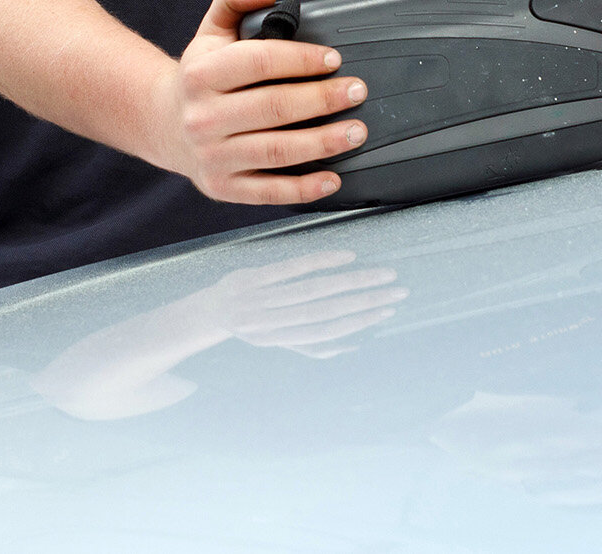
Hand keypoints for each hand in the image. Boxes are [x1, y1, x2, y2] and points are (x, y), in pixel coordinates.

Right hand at [150, 0, 369, 204]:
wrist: (166, 124)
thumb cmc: (202, 74)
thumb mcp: (211, 29)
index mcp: (201, 75)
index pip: (258, 62)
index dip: (301, 59)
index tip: (334, 59)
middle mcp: (202, 117)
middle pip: (273, 108)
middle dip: (323, 99)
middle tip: (357, 92)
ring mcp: (212, 157)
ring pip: (276, 152)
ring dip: (323, 143)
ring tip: (356, 131)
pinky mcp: (222, 187)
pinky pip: (269, 192)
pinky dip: (305, 189)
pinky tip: (333, 179)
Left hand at [179, 249, 404, 356]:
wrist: (205, 312)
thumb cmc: (251, 324)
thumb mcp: (277, 339)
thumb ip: (309, 344)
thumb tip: (350, 345)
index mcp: (279, 340)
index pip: (326, 333)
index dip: (358, 323)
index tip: (387, 311)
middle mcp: (268, 324)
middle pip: (324, 313)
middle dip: (364, 302)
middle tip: (396, 290)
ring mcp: (258, 300)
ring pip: (312, 291)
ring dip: (351, 282)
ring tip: (380, 274)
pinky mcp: (250, 277)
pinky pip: (288, 268)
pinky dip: (319, 261)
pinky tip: (346, 256)